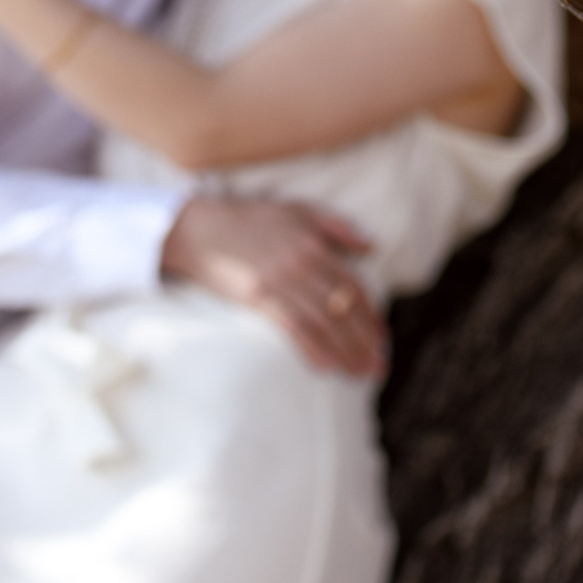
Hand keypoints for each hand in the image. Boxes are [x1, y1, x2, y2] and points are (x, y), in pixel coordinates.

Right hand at [160, 195, 386, 377]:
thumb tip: (371, 248)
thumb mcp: (298, 209)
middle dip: (364, 341)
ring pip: (323, 321)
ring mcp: (280, 281)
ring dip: (345, 351)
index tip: (382, 339)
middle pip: (343, 308)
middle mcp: (302, 263)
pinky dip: (313, 349)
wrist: (200, 227)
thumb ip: (337, 226)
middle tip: (378, 367)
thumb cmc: (250, 218)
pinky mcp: (257, 296)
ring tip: (359, 373)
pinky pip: (292, 327)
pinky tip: (326, 367)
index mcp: (315, 244)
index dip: (370, 315)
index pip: (353, 286)